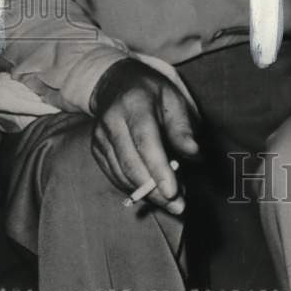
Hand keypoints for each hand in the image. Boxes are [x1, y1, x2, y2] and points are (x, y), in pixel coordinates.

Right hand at [90, 59, 198, 213]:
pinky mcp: (96, 150)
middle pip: (132, 163)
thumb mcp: (173, 99)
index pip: (145, 141)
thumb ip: (183, 128)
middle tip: (179, 206)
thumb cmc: (152, 93)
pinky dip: (134, 188)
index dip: (158, 168)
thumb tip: (195, 155)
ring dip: (147, 193)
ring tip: (171, 201)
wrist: (117, 84)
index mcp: (134, 103)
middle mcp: (112, 121)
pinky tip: (152, 192)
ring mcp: (100, 137)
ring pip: (122, 174)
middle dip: (155, 190)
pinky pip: (115, 176)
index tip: (173, 192)